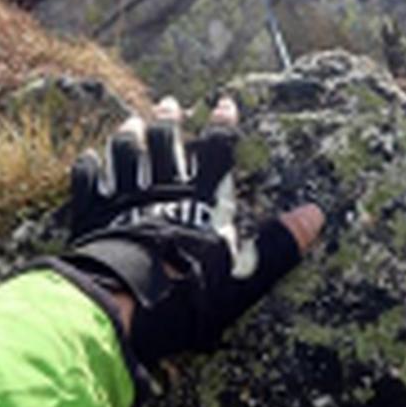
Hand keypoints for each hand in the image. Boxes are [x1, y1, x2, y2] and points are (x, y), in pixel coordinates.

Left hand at [59, 96, 323, 370]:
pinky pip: (89, 181)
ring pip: (127, 153)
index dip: (222, 125)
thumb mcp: (245, 276)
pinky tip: (89, 157)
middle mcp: (162, 188)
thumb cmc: (190, 294)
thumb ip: (278, 245)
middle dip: (170, 119)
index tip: (225, 103)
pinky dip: (89, 167)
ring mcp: (124, 197)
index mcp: (200, 198)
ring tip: (132, 119)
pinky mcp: (93, 213)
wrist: (126, 304)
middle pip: (166, 142)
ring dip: (130, 134)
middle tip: (170, 102)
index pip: (216, 150)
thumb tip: (316, 215)